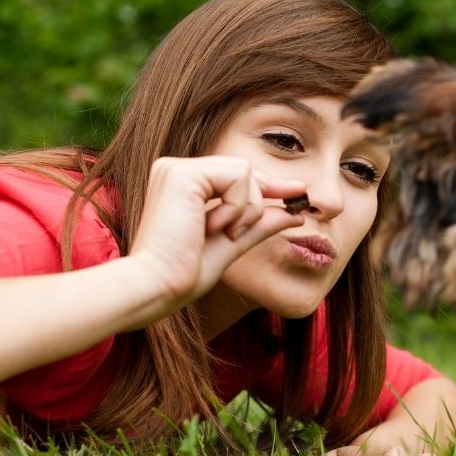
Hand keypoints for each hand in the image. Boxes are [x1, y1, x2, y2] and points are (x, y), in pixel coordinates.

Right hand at [130, 155, 305, 307]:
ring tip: (221, 234)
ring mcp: (177, 169)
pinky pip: (238, 177)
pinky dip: (237, 207)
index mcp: (183, 185)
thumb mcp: (232, 244)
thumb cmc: (184, 273)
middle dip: (260, 201)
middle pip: (244, 170)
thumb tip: (295, 213)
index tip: (298, 193)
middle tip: (244, 231)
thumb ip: (259, 225)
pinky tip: (213, 227)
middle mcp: (177, 171)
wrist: (157, 286)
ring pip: (245, 172)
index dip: (269, 184)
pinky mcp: (183, 173)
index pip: (235, 175)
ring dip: (246, 210)